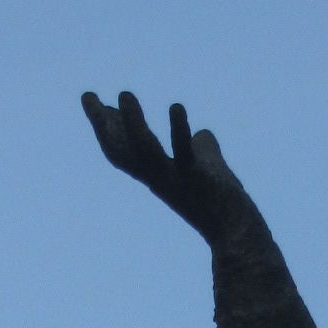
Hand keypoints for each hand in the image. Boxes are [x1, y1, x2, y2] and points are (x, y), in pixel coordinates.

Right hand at [80, 92, 242, 242]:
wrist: (240, 232)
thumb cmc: (223, 205)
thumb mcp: (208, 169)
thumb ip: (201, 149)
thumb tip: (202, 135)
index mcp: (158, 175)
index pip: (124, 150)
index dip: (107, 127)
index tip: (91, 99)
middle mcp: (161, 179)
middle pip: (123, 152)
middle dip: (103, 125)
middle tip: (88, 95)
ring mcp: (177, 180)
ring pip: (146, 152)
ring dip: (134, 124)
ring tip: (125, 95)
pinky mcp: (198, 179)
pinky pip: (185, 154)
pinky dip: (180, 131)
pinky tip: (176, 107)